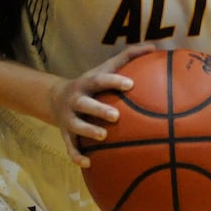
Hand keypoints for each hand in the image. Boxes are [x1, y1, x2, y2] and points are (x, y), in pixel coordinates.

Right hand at [48, 44, 156, 165]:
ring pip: (76, 125)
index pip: (100, 80)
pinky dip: (76, 155)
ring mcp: (68, 117)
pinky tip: (88, 163)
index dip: (114, 81)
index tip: (131, 85)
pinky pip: (70, 146)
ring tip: (103, 136)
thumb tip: (154, 47)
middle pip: (85, 103)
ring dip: (88, 130)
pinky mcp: (65, 133)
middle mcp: (75, 99)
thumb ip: (128, 57)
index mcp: (87, 83)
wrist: (56, 98)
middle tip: (116, 115)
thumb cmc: (92, 84)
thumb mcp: (105, 68)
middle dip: (99, 109)